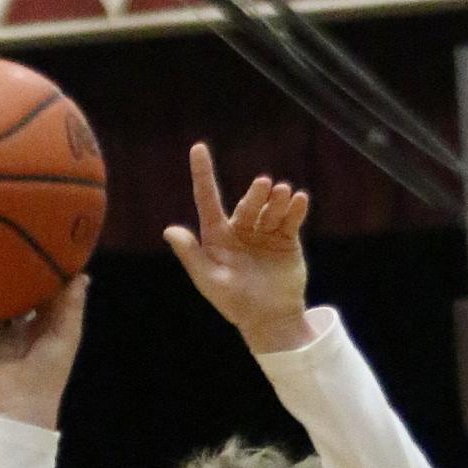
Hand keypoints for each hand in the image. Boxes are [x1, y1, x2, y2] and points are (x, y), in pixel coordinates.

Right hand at [0, 274, 88, 430]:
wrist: (21, 407)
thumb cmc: (49, 371)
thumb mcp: (66, 335)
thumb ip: (71, 305)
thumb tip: (82, 274)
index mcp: (41, 326)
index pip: (37, 294)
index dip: (34, 273)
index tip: (26, 243)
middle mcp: (17, 330)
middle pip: (9, 300)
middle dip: (1, 279)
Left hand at [163, 142, 311, 352]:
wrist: (270, 320)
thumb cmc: (234, 303)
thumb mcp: (209, 281)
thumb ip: (191, 255)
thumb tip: (169, 230)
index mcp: (217, 236)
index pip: (208, 200)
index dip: (203, 174)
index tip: (198, 147)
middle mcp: (241, 229)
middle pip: (247, 204)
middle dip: (256, 194)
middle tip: (265, 185)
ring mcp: (265, 232)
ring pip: (270, 209)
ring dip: (276, 199)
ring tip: (283, 192)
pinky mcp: (287, 239)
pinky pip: (291, 219)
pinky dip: (295, 209)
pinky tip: (299, 200)